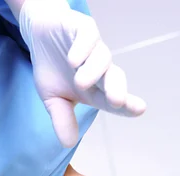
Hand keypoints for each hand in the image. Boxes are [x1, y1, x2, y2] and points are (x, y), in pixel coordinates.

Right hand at [19, 0, 145, 146]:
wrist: (40, 35)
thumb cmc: (52, 67)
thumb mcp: (53, 99)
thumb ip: (62, 119)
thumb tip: (68, 143)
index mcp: (94, 89)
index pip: (112, 100)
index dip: (126, 106)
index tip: (138, 110)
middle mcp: (98, 69)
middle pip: (114, 78)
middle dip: (117, 90)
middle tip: (117, 101)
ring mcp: (92, 48)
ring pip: (102, 58)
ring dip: (93, 71)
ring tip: (81, 83)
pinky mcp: (82, 28)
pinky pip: (88, 36)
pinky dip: (83, 48)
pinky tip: (74, 61)